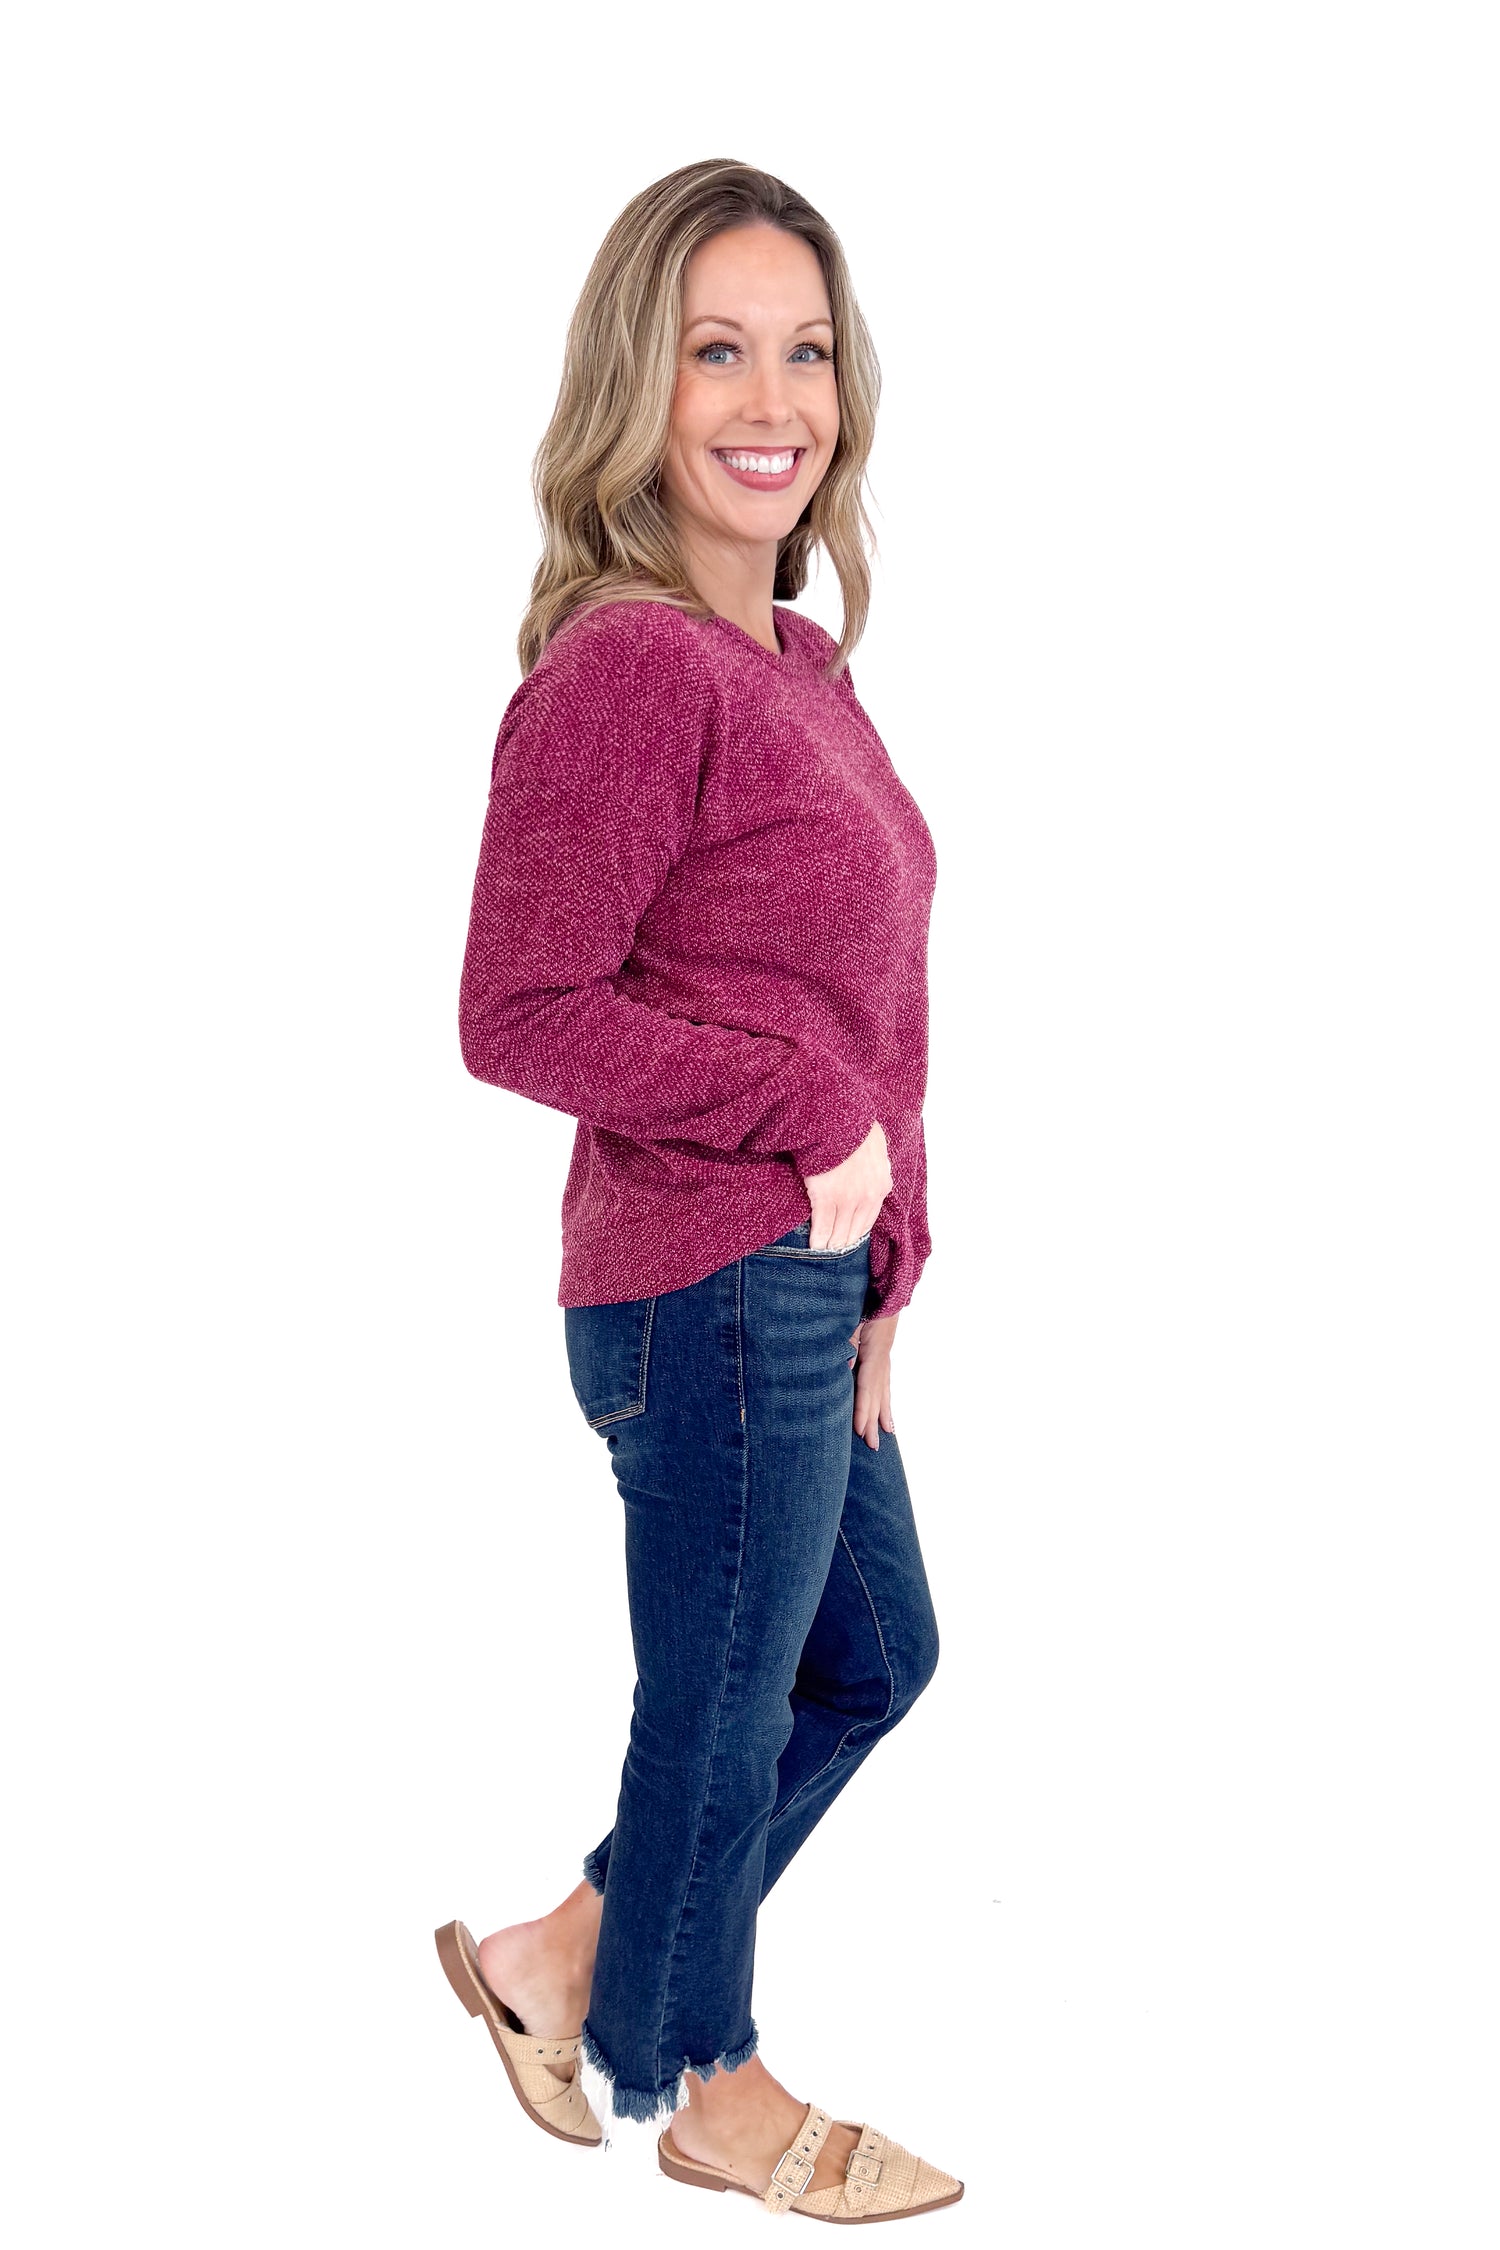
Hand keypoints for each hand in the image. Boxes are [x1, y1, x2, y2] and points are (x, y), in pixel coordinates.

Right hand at [802, 1119, 891, 1251]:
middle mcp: (868, 1198)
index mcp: (882, 1186)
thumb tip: (876, 1170)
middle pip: (855, 1233)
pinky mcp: (827, 1199)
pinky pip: (823, 1229)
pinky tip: (813, 1244)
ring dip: (829, 1245)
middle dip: (842, 1243)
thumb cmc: (852, 1128)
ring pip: (839, 1235)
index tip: (845, 1238)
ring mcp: (848, 1200)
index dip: (854, 1232)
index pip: (868, 1220)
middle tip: (830, 1250)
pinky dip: (817, 1240)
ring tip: (820, 1250)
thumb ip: (877, 1165)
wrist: (836, 1118)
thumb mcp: (875, 1146)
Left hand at [847, 1313, 897, 1448]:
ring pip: (884, 1390)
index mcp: (874, 1350)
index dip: (863, 1410)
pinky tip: (888, 1410)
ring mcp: (885, 1356)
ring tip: (886, 1433)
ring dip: (883, 1413)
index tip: (859, 1431)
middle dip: (874, 1421)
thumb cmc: (864, 1300)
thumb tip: (844, 1368)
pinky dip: (885, 1398)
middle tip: (872, 1446)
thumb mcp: (850, 1319)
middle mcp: (883, 1357)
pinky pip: (885, 1382)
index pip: (867, 1387)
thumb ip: (845, 1342)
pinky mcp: (883, 1354)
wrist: (884, 1285)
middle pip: (878, 1394)